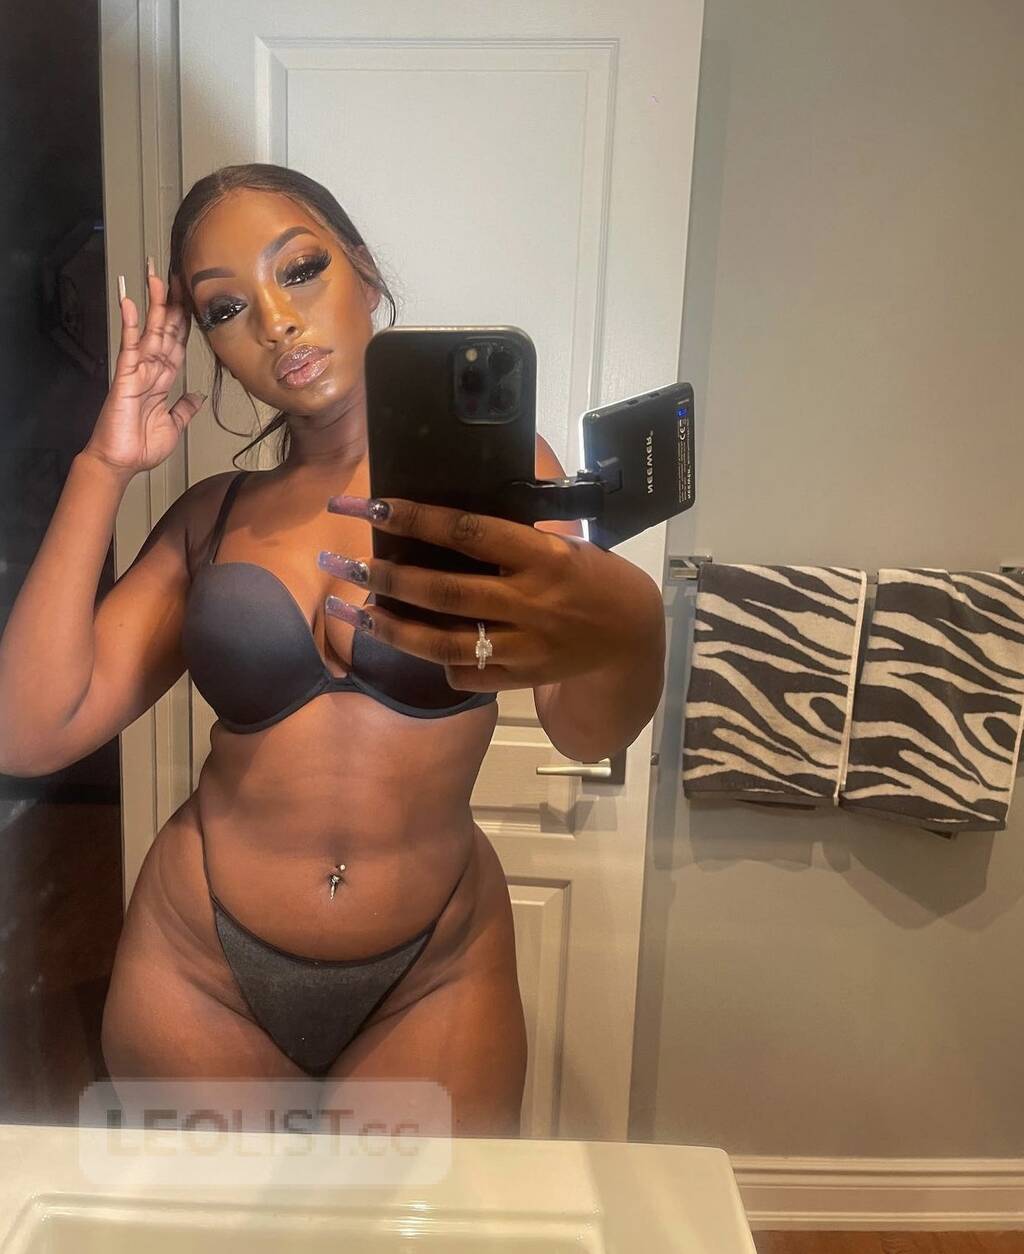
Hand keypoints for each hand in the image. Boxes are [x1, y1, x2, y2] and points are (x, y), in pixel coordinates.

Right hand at [85, 265, 203, 475]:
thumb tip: (196, 396)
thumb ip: (184, 409)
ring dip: (154, 303)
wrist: (121, 462)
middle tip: (178, 276)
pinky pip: (129, 344)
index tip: (192, 301)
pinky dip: (129, 323)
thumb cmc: (140, 447)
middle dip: (172, 303)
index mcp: (163, 381)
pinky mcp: (124, 375)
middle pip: (165, 329)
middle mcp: (151, 370)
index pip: (177, 344)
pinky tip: (129, 303)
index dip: (185, 323)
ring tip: (155, 277)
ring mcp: (137, 370)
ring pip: (149, 330)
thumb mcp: (174, 426)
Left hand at [317, 494, 660, 691]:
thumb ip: (507, 539)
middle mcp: (529, 603)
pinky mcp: (517, 680)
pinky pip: (462, 674)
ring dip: (389, 628)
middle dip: (387, 577)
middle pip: (445, 592)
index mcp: (543, 556)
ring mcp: (522, 647)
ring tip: (348, 610)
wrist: (629, 639)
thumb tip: (439, 519)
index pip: (468, 532)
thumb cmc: (587, 576)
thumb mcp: (558, 545)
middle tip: (342, 561)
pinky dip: (431, 660)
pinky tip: (404, 642)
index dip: (416, 518)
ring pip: (443, 643)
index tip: (371, 504)